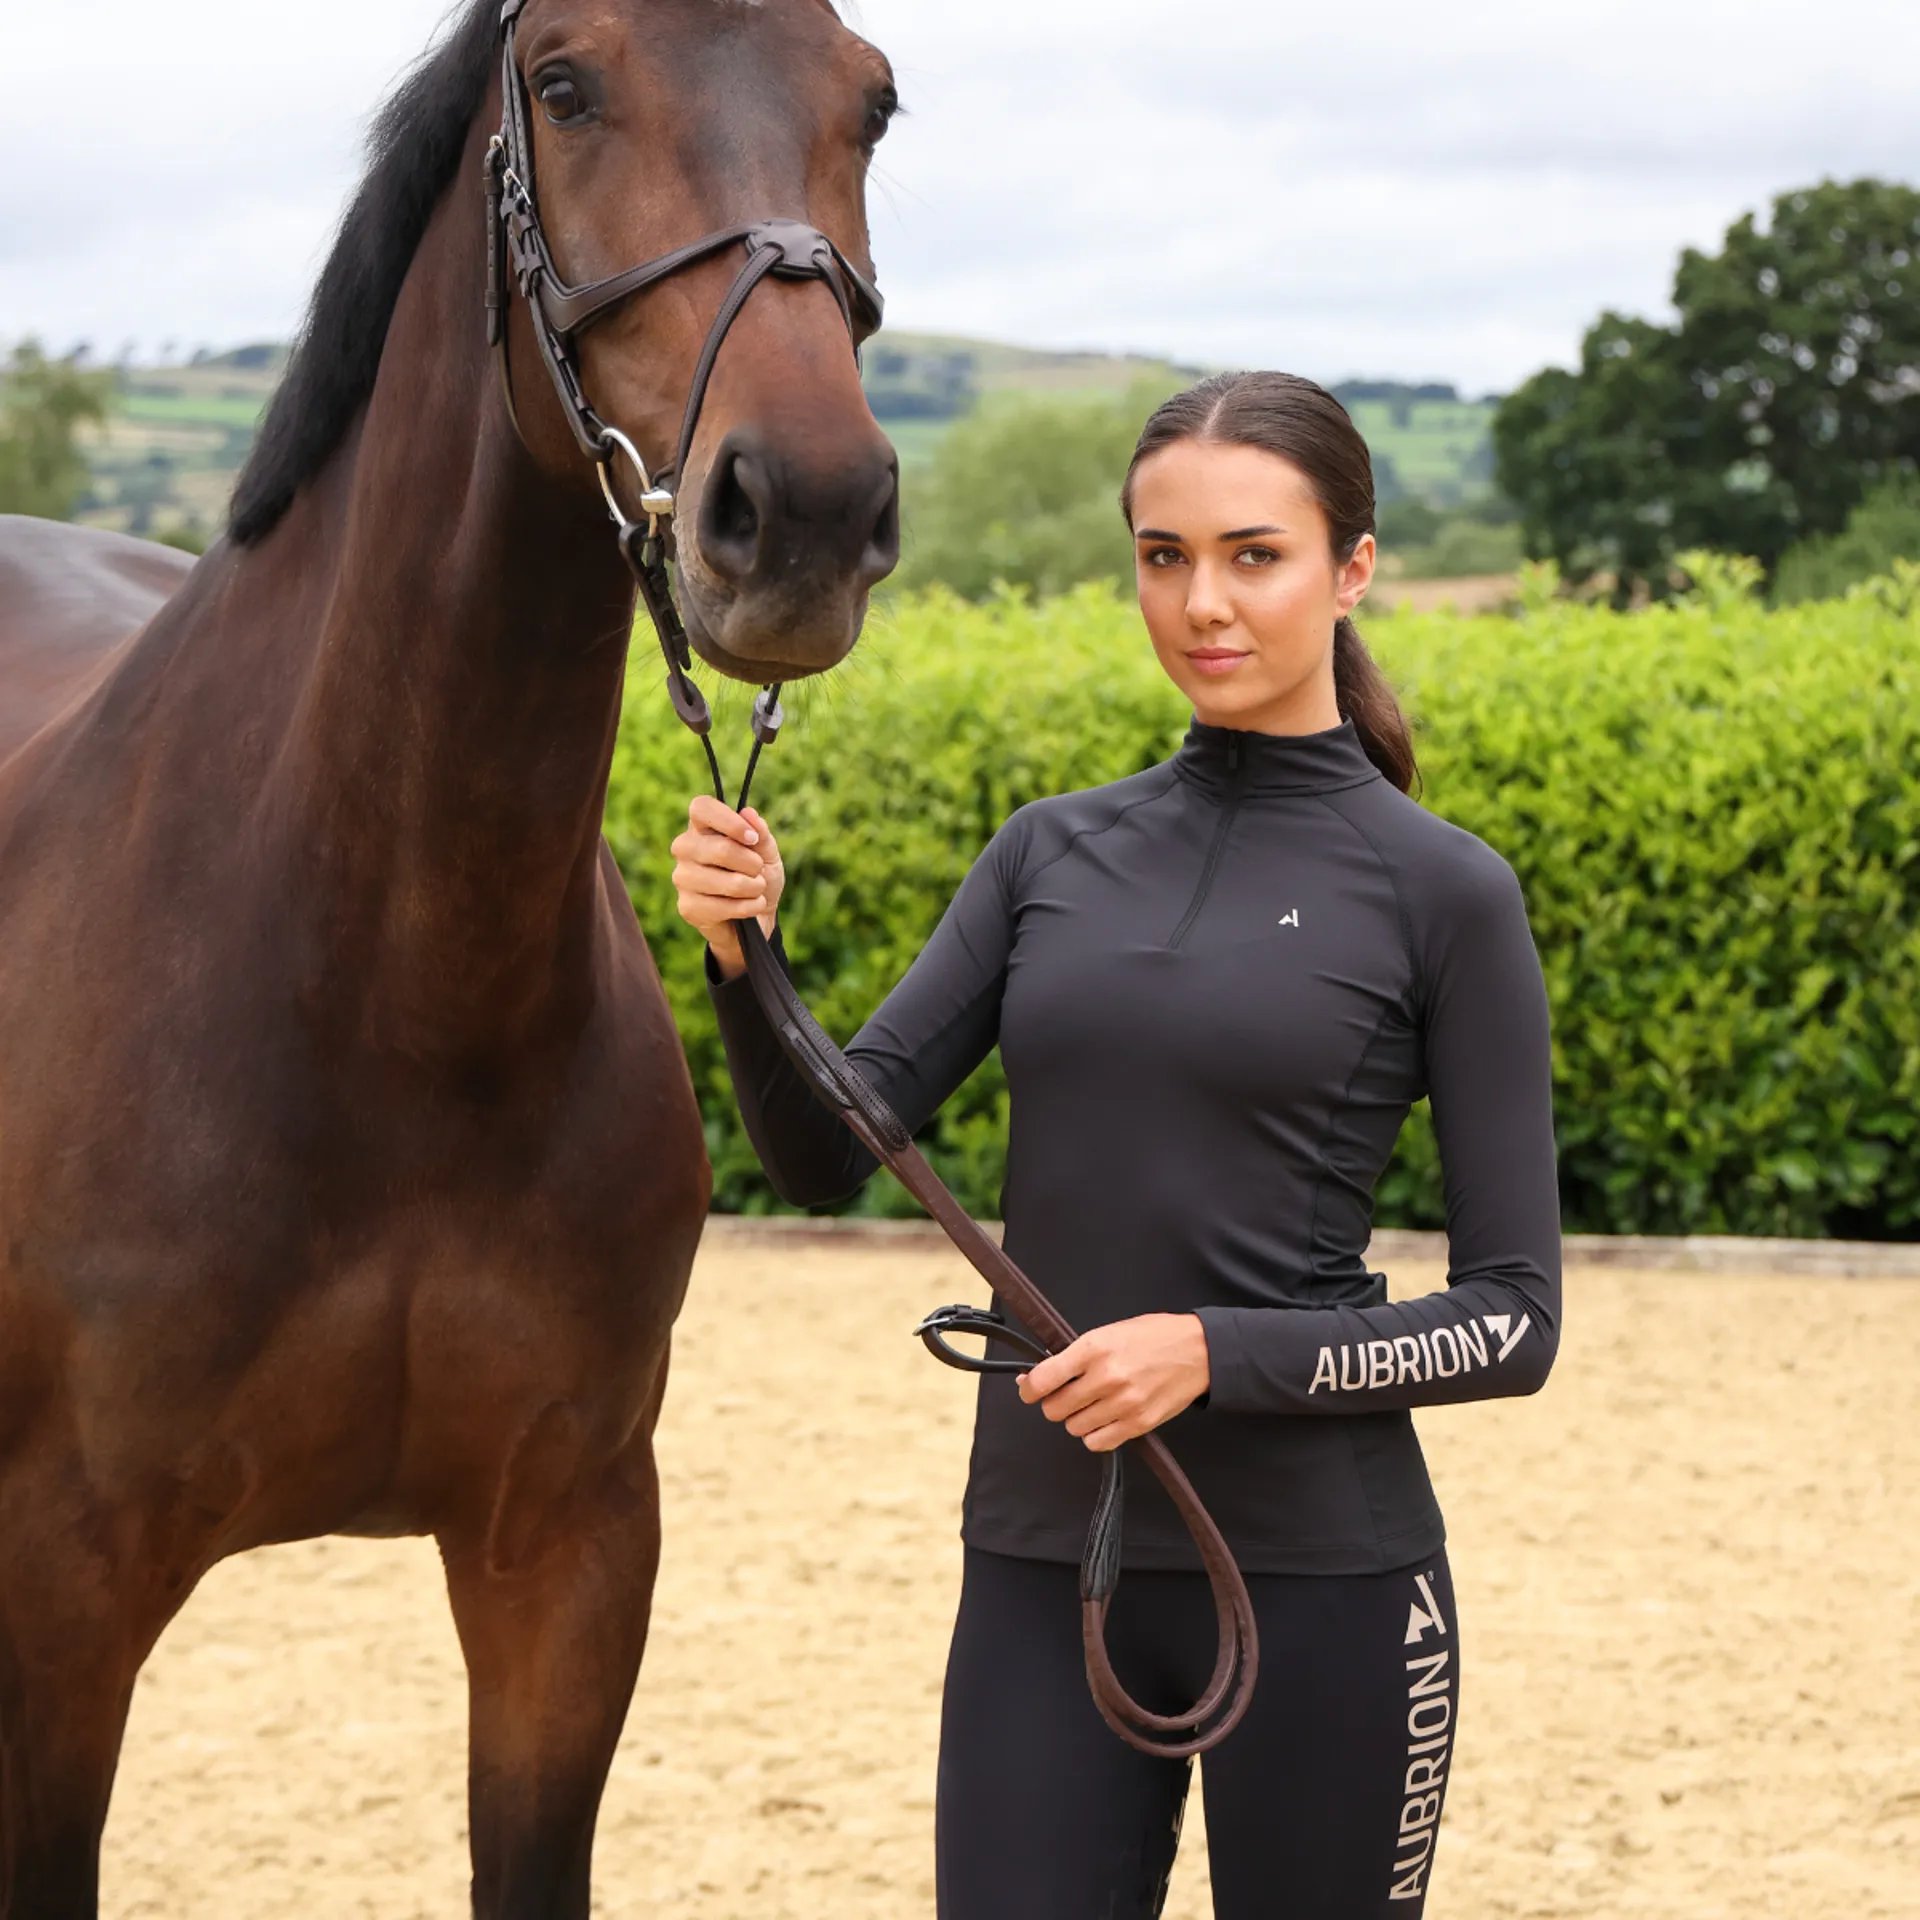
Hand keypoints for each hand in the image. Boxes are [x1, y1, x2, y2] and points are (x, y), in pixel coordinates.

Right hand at [670, 795, 784, 978]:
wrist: (758, 918)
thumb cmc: (759, 878)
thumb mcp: (768, 854)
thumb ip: (761, 834)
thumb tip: (749, 813)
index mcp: (702, 828)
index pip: (701, 807)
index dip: (728, 820)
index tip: (751, 838)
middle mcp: (685, 849)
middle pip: (719, 848)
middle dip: (751, 863)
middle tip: (758, 870)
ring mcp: (682, 878)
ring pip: (724, 880)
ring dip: (752, 887)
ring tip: (756, 890)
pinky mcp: (686, 906)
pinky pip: (723, 906)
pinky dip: (747, 907)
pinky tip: (750, 907)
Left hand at [1016, 1314, 1210, 1452]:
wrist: (1198, 1351)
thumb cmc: (1152, 1336)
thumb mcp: (1108, 1332)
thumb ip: (1073, 1354)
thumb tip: (1036, 1377)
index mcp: (1094, 1348)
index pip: (1044, 1379)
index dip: (1029, 1388)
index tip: (1029, 1390)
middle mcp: (1106, 1378)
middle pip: (1055, 1409)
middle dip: (1054, 1403)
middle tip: (1067, 1394)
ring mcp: (1123, 1404)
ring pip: (1074, 1427)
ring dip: (1076, 1418)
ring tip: (1091, 1404)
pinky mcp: (1139, 1424)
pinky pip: (1098, 1442)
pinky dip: (1095, 1434)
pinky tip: (1103, 1419)